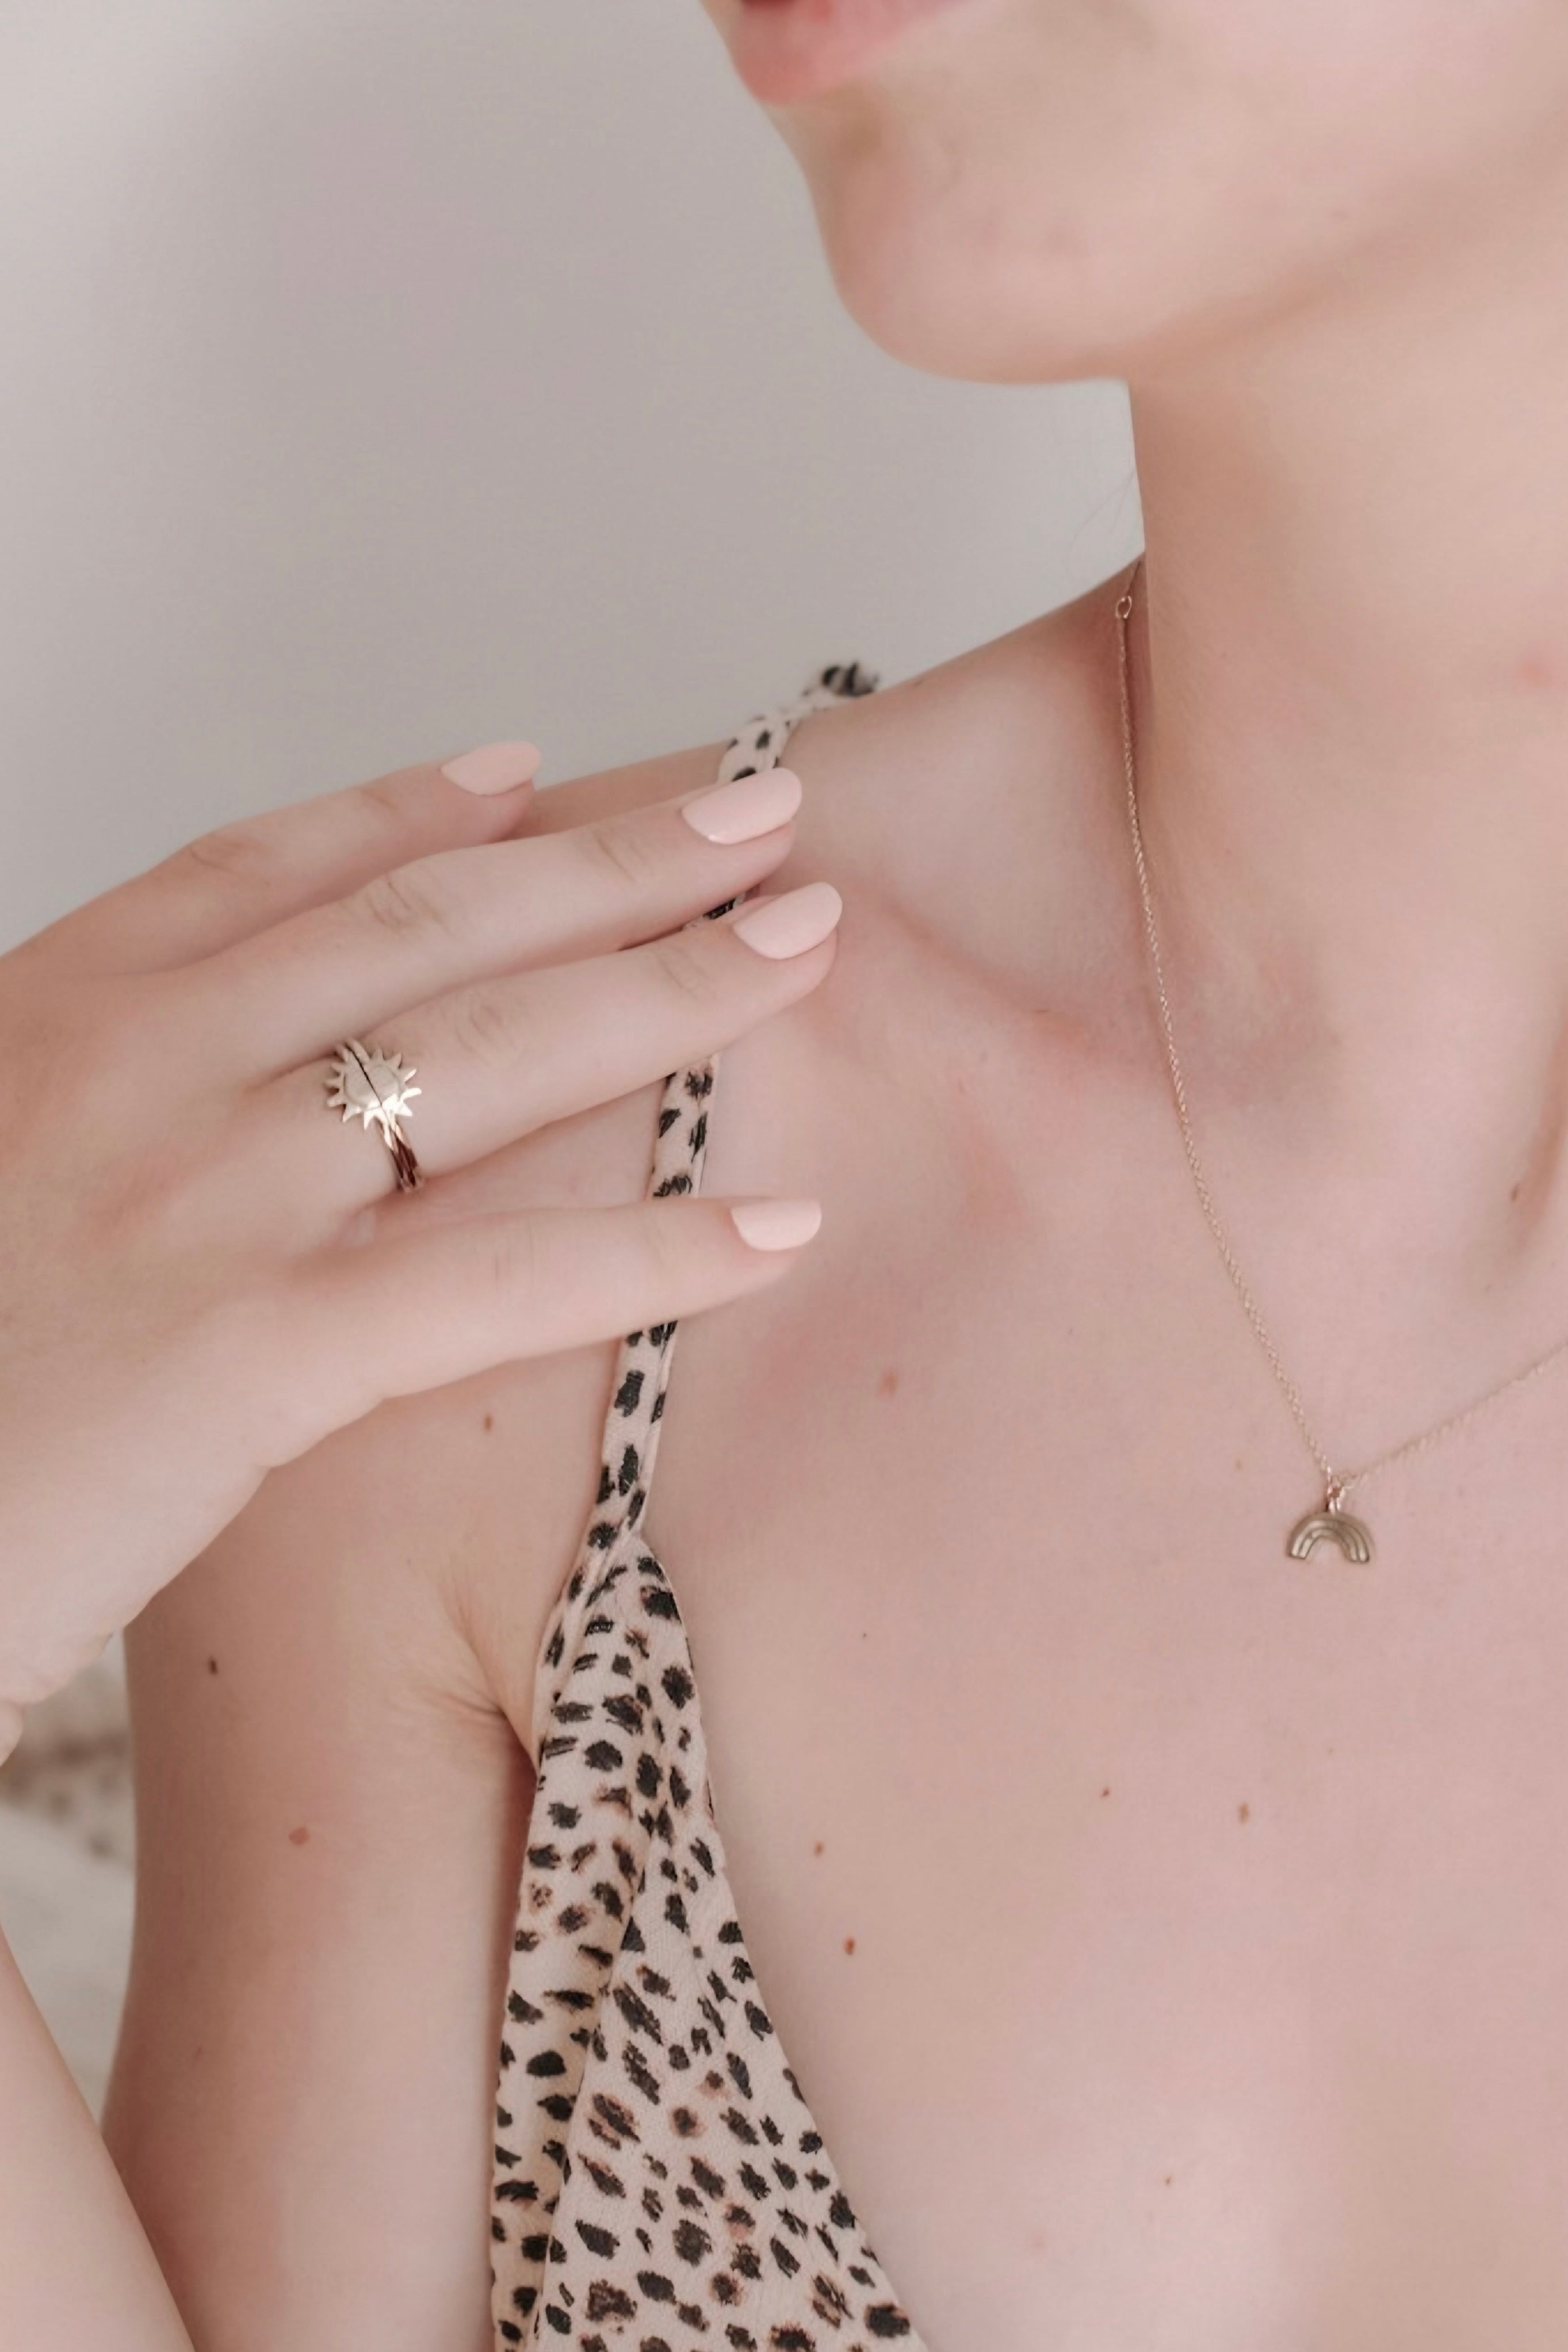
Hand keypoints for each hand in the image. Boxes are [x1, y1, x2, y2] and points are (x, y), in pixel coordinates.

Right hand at [0, 741, 838, 1751]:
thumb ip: (77, 1096)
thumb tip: (198, 1082)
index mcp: (53, 1008)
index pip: (269, 865)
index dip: (415, 809)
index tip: (536, 773)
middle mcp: (136, 1062)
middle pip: (426, 926)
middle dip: (612, 861)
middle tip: (760, 815)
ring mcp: (196, 1194)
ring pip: (490, 1057)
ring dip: (672, 991)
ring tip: (807, 946)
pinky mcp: (242, 1353)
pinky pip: (493, 1282)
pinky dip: (651, 1253)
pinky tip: (781, 1232)